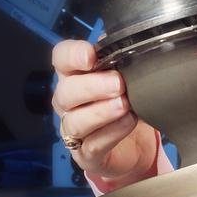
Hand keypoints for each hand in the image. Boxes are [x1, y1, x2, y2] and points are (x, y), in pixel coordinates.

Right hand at [51, 40, 158, 185]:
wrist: (136, 146)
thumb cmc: (127, 103)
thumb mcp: (127, 78)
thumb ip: (123, 60)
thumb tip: (130, 41)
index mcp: (74, 76)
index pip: (61, 58)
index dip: (72, 55)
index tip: (91, 57)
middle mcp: (68, 102)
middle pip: (65, 91)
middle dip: (92, 86)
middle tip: (118, 84)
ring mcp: (74, 130)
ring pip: (75, 121)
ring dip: (100, 111)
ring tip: (125, 105)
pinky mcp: (86, 154)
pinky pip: (93, 144)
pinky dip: (111, 132)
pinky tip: (129, 122)